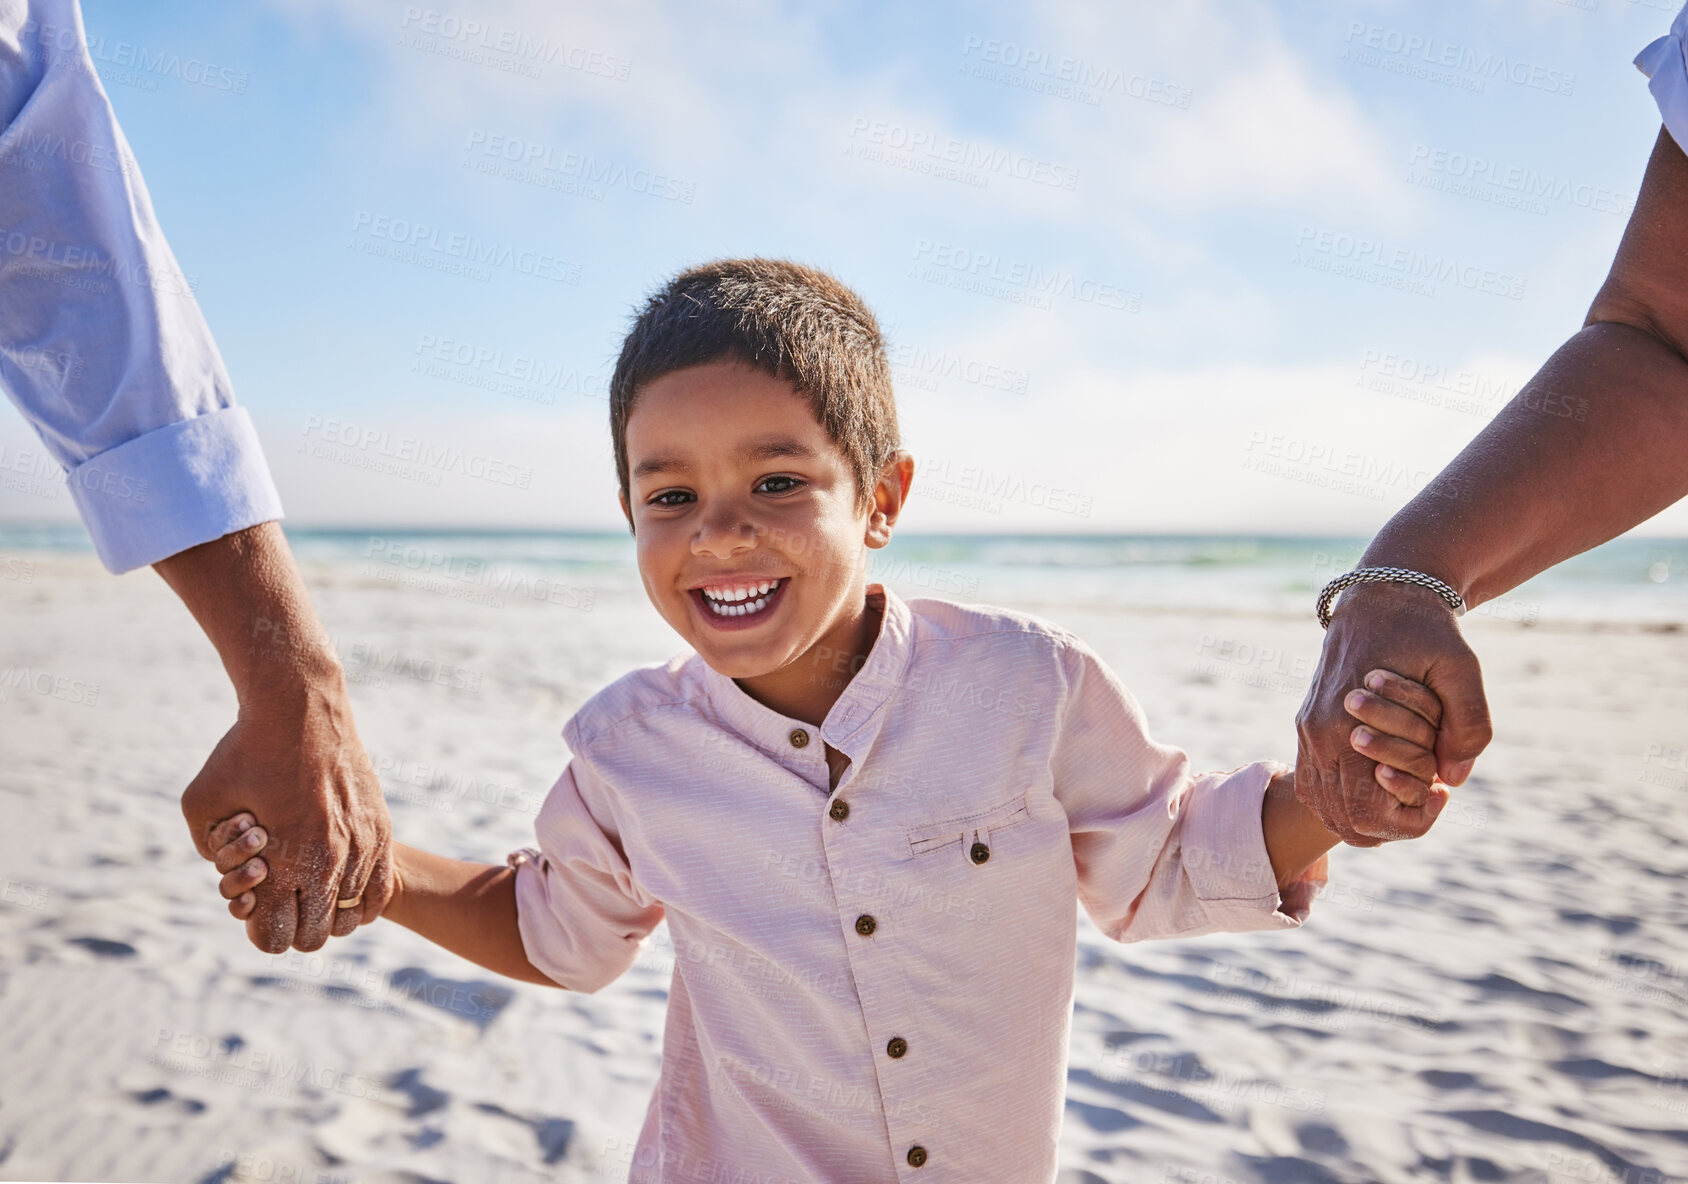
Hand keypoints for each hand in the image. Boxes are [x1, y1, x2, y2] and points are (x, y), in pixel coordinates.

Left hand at [180, 670, 392, 952]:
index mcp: (281, 862)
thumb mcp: (200, 803)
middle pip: (315, 937)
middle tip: (284, 903)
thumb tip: (232, 878)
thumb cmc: (243, 751)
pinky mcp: (380, 829)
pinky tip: (344, 887)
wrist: (299, 705)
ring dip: (330, 913)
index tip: (257, 912)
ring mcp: (359, 846)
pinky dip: (361, 901)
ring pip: (351, 918)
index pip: (276, 938)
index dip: (261, 934)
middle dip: (294, 928)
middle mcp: (325, 862)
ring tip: (314, 890)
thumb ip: (208, 851)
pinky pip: (379, 892)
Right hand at [1294, 582, 1492, 845]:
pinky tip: (1379, 791)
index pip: (1367, 809)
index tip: (1442, 793)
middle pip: (1344, 817)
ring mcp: (1308, 730)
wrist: (1382, 596)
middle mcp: (1318, 732)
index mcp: (1346, 721)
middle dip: (1391, 823)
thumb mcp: (1462, 669)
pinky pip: (1315, 786)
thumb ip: (1469, 726)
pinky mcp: (1308, 725)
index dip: (1411, 818)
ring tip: (1406, 799)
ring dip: (1364, 819)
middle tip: (1429, 798)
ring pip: (1325, 808)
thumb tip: (1452, 780)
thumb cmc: (1425, 630)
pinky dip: (1343, 803)